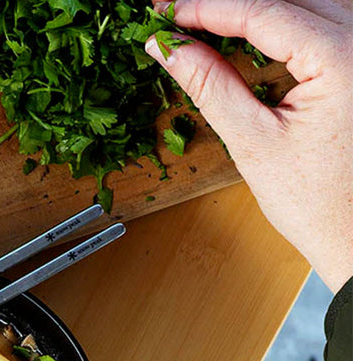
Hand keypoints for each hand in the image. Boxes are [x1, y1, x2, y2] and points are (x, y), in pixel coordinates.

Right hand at [144, 0, 352, 293]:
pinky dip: (281, 20)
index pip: (263, 11)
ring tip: (202, 23)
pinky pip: (321, 17)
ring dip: (252, 8)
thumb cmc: (316, 200)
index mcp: (343, 57)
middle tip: (176, 13)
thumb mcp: (254, 142)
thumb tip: (168, 49)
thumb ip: (210, 86)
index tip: (165, 11)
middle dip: (226, 3)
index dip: (207, 8)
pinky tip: (244, 30)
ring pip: (305, 0)